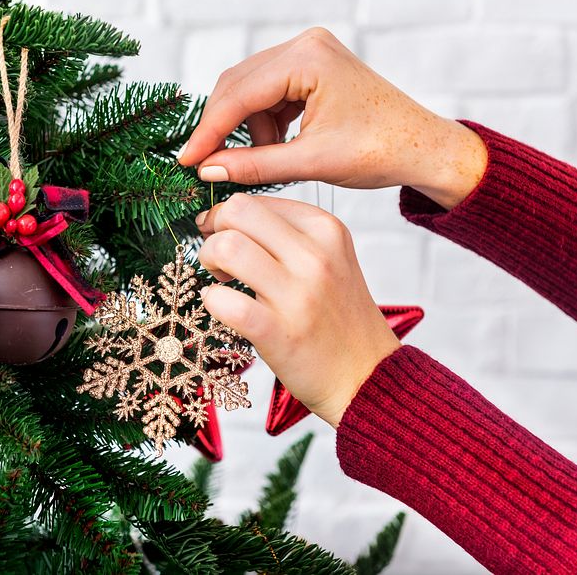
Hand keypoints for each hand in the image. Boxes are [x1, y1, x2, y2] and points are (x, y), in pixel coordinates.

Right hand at [178, 27, 486, 209]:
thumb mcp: (312, 162)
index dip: (209, 130)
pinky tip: (279, 148)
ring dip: (250, 129)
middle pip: (238, 85)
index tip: (186, 161)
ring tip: (267, 161)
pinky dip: (266, 123)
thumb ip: (256, 165)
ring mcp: (309, 53)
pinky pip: (270, 94)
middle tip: (207, 165)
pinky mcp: (312, 68)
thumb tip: (207, 170)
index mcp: (308, 58)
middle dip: (224, 128)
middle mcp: (305, 45)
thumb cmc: (381, 151)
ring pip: (251, 91)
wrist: (424, 148)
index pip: (238, 93)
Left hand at [196, 193, 400, 426]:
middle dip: (214, 231)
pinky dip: (211, 301)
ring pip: (227, 247)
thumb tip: (228, 216)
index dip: (227, 216)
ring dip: (209, 261)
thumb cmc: (339, 318)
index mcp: (327, 230)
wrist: (367, 377)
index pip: (256, 200)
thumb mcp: (331, 259)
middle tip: (218, 256)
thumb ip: (288, 234)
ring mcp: (298, 294)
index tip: (224, 235)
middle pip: (237, 212)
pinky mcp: (279, 332)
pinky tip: (222, 307)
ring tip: (221, 280)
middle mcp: (315, 256)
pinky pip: (224, 301)